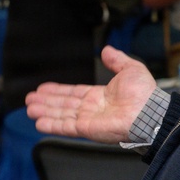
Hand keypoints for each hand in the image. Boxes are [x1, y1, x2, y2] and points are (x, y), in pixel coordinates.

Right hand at [26, 45, 156, 142]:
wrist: (149, 112)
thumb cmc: (144, 94)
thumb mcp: (130, 69)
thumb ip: (117, 60)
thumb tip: (107, 50)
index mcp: (100, 96)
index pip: (73, 93)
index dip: (58, 91)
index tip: (43, 89)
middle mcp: (92, 109)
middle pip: (63, 104)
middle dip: (46, 102)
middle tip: (30, 99)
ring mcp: (88, 120)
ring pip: (61, 115)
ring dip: (45, 111)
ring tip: (29, 108)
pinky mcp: (87, 129)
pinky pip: (65, 127)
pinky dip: (51, 124)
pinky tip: (39, 122)